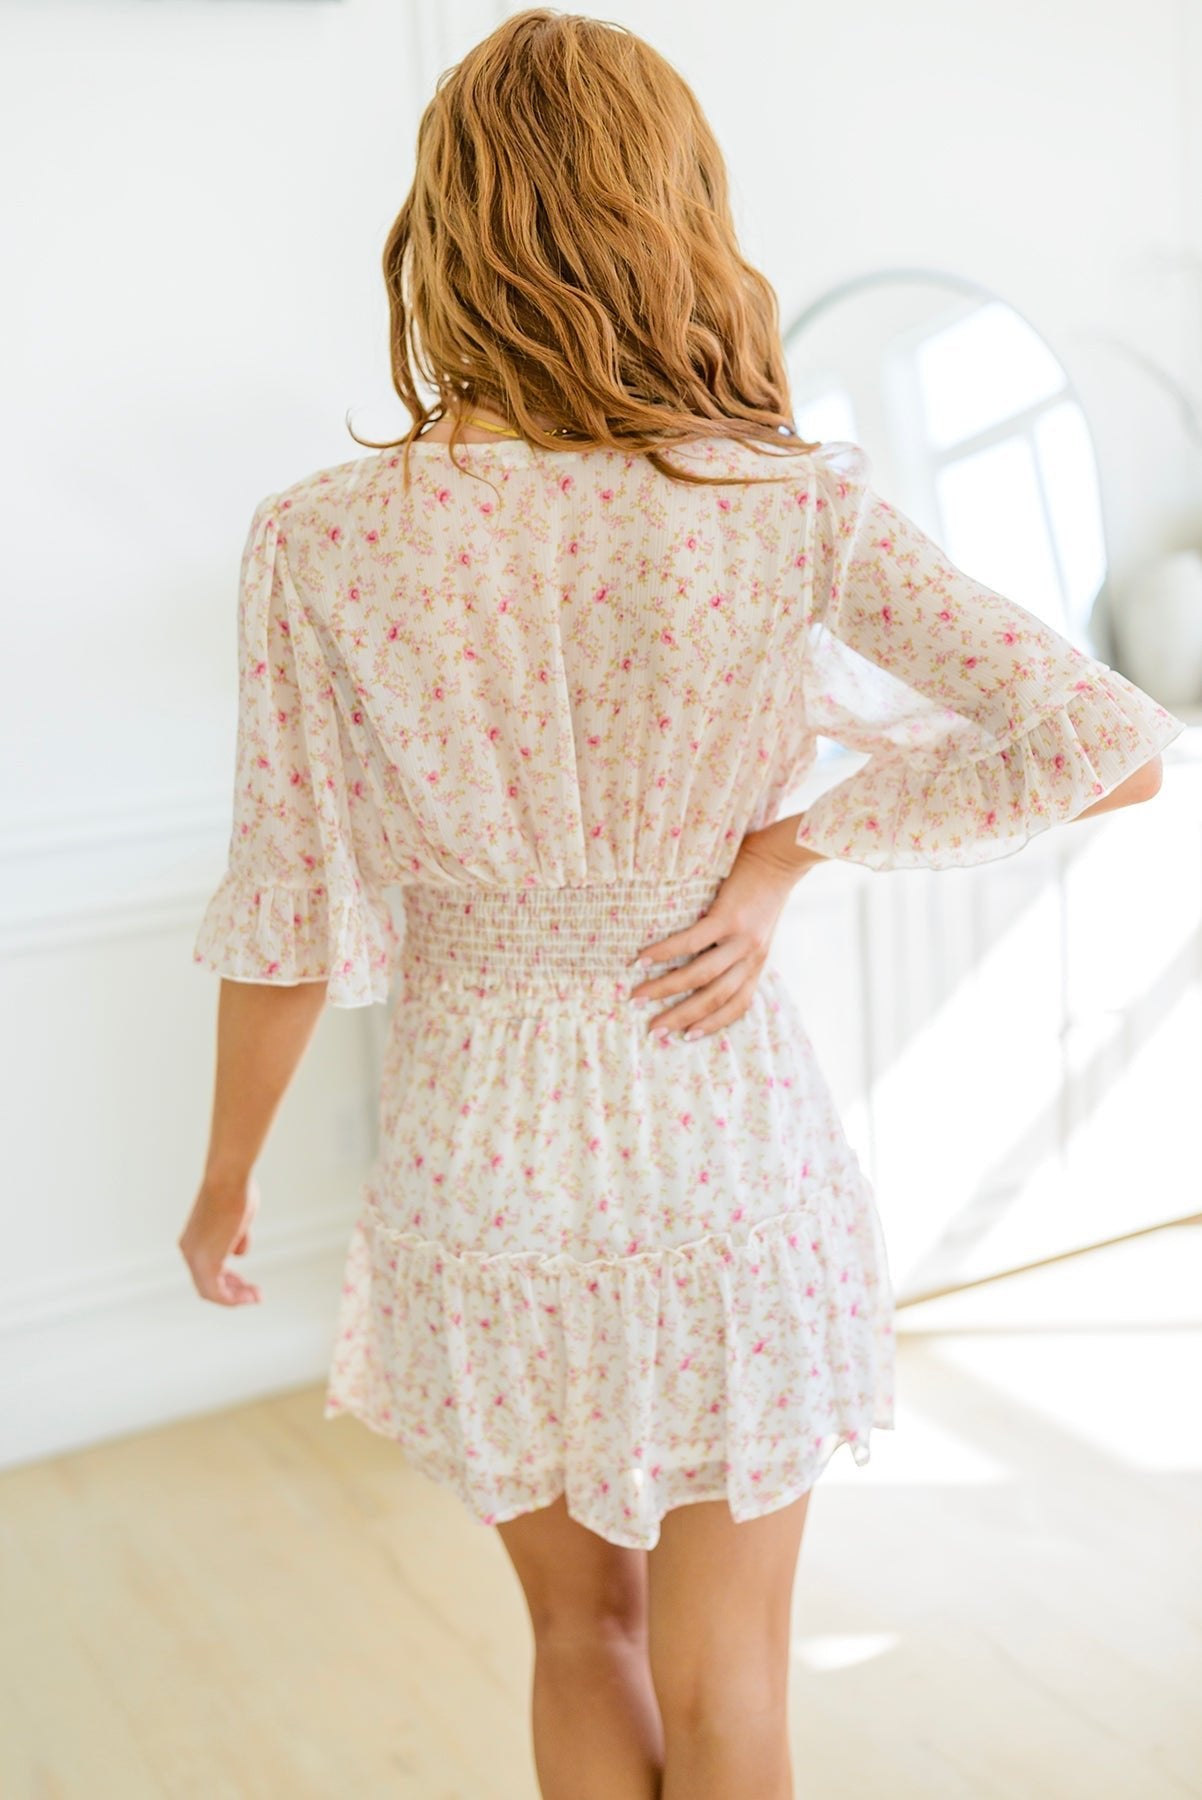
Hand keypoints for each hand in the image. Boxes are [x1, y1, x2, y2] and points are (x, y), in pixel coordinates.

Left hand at [178, 1172, 262, 1305]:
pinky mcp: (206, 1263)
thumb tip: (239, 1252)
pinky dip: (234, 1299)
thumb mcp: (237, 1219)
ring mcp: (195, 1259)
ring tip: (256, 1297)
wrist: (228, 1179)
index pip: (206, 1271)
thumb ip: (236, 1237)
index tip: (245, 1283)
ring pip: (212, 1293)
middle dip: (233, 1291)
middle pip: (207, 1284)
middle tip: (253, 1293)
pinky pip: (218, 1293)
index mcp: (192, 1240)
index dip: (227, 1279)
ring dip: (236, 1298)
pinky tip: (251, 1297)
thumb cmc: (235, 1190)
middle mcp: (189, 1251)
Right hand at [628, 824, 819, 1041]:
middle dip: (680, 1018)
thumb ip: (736, 948)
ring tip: (637, 997)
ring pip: (700, 975)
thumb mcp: (758, 929)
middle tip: (652, 1031)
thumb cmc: (765, 889)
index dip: (711, 1024)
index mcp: (757, 963)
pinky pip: (692, 941)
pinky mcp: (729, 916)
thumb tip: (701, 961)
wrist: (784, 857)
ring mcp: (741, 938)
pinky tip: (643, 960)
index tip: (684, 1038)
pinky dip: (665, 952)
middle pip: (713, 998)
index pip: (735, 1005)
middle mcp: (751, 957)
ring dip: (665, 989)